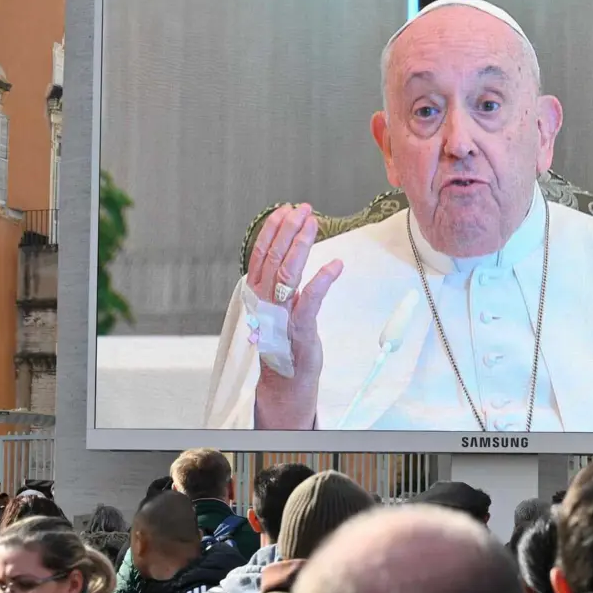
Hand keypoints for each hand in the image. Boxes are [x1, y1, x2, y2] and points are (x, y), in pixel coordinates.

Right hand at [247, 203, 342, 428]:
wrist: (284, 382)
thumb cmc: (283, 342)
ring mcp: (280, 315)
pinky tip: (336, 264)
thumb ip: (279, 283)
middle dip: (288, 229)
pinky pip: (310, 301)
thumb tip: (288, 252)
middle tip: (303, 209)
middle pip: (273, 258)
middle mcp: (264, 302)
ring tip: (313, 223)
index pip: (260, 254)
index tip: (286, 209)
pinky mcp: (299, 330)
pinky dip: (322, 280)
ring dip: (300, 245)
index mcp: (257, 294)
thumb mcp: (277, 307)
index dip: (272, 230)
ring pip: (287, 273)